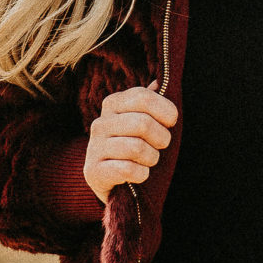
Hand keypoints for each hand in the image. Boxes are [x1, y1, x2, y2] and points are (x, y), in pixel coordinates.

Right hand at [84, 85, 177, 204]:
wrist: (111, 181)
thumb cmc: (133, 145)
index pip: (144, 97)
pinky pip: (127, 170)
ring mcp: (94, 147)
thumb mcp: (141, 120)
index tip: (170, 123)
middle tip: (161, 146)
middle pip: (143, 123)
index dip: (166, 111)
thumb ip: (149, 101)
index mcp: (113, 103)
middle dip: (161, 139)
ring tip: (148, 160)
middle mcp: (100, 123)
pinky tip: (138, 174)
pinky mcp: (93, 171)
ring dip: (151, 158)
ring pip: (137, 148)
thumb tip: (160, 81)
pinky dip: (141, 174)